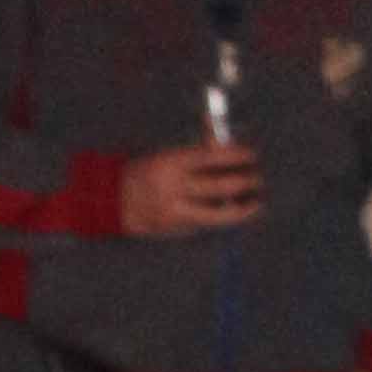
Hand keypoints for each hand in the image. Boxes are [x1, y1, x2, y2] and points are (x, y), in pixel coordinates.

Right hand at [120, 143, 263, 235]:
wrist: (113, 202)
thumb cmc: (145, 173)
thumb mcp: (167, 156)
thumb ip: (197, 152)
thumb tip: (224, 142)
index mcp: (171, 163)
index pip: (211, 158)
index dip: (235, 156)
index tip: (252, 155)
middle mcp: (173, 189)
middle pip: (218, 187)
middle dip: (243, 182)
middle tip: (259, 178)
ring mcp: (174, 212)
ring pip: (216, 214)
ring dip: (240, 210)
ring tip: (256, 205)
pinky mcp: (174, 229)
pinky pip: (203, 224)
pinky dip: (219, 219)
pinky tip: (231, 214)